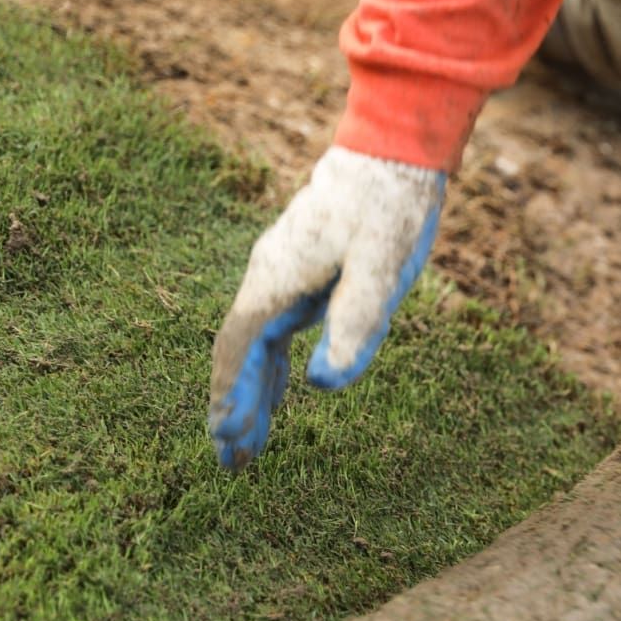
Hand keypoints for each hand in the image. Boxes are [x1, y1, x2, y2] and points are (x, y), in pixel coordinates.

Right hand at [208, 147, 444, 468]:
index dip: (233, 395)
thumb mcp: (381, 269)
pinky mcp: (303, 274)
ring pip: (257, 346)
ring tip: (248, 447)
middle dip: (235, 408)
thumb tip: (326, 386)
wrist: (394, 154)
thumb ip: (355, 324)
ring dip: (252, 394)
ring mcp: (283, 276)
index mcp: (277, 279)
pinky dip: (273, 369)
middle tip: (232, 465)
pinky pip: (277, 332)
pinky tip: (280, 396)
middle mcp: (269, 278)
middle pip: (241, 355)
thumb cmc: (389, 209)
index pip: (241, 349)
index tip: (226, 438)